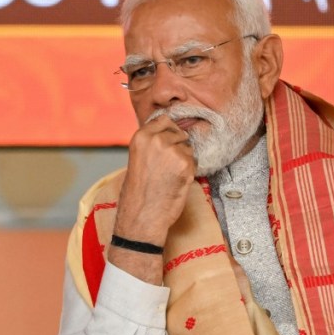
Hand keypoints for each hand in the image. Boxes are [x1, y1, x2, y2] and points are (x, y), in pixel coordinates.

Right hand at [114, 114, 196, 245]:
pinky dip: (189, 171)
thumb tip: (173, 132)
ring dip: (184, 160)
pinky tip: (176, 182)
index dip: (169, 131)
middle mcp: (156, 139)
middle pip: (179, 132)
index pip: (165, 119)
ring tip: (169, 176)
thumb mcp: (139, 158)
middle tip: (166, 167)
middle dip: (178, 146)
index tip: (168, 143)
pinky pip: (194, 161)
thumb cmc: (139, 191)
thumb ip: (152, 143)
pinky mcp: (185, 164)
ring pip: (188, 147)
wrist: (142, 215)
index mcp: (141, 136)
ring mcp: (171, 150)